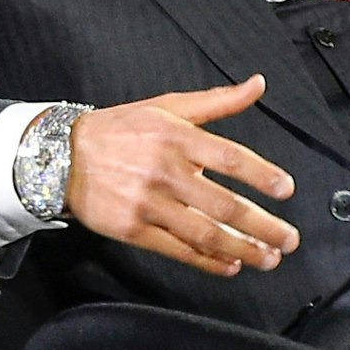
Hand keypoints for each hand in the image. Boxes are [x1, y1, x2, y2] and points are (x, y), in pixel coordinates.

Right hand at [63, 74, 300, 276]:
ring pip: (205, 233)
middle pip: (224, 204)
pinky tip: (230, 265)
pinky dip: (208, 261)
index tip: (286, 190)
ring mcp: (147, 203)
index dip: (261, 175)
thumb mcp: (165, 107)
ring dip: (244, 249)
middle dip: (263, 226)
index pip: (229, 158)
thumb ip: (216, 101)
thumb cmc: (119, 130)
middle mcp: (163, 171)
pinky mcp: (132, 229)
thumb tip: (258, 84)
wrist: (60, 156)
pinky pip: (178, 250)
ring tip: (269, 259)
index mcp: (175, 137)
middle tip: (289, 239)